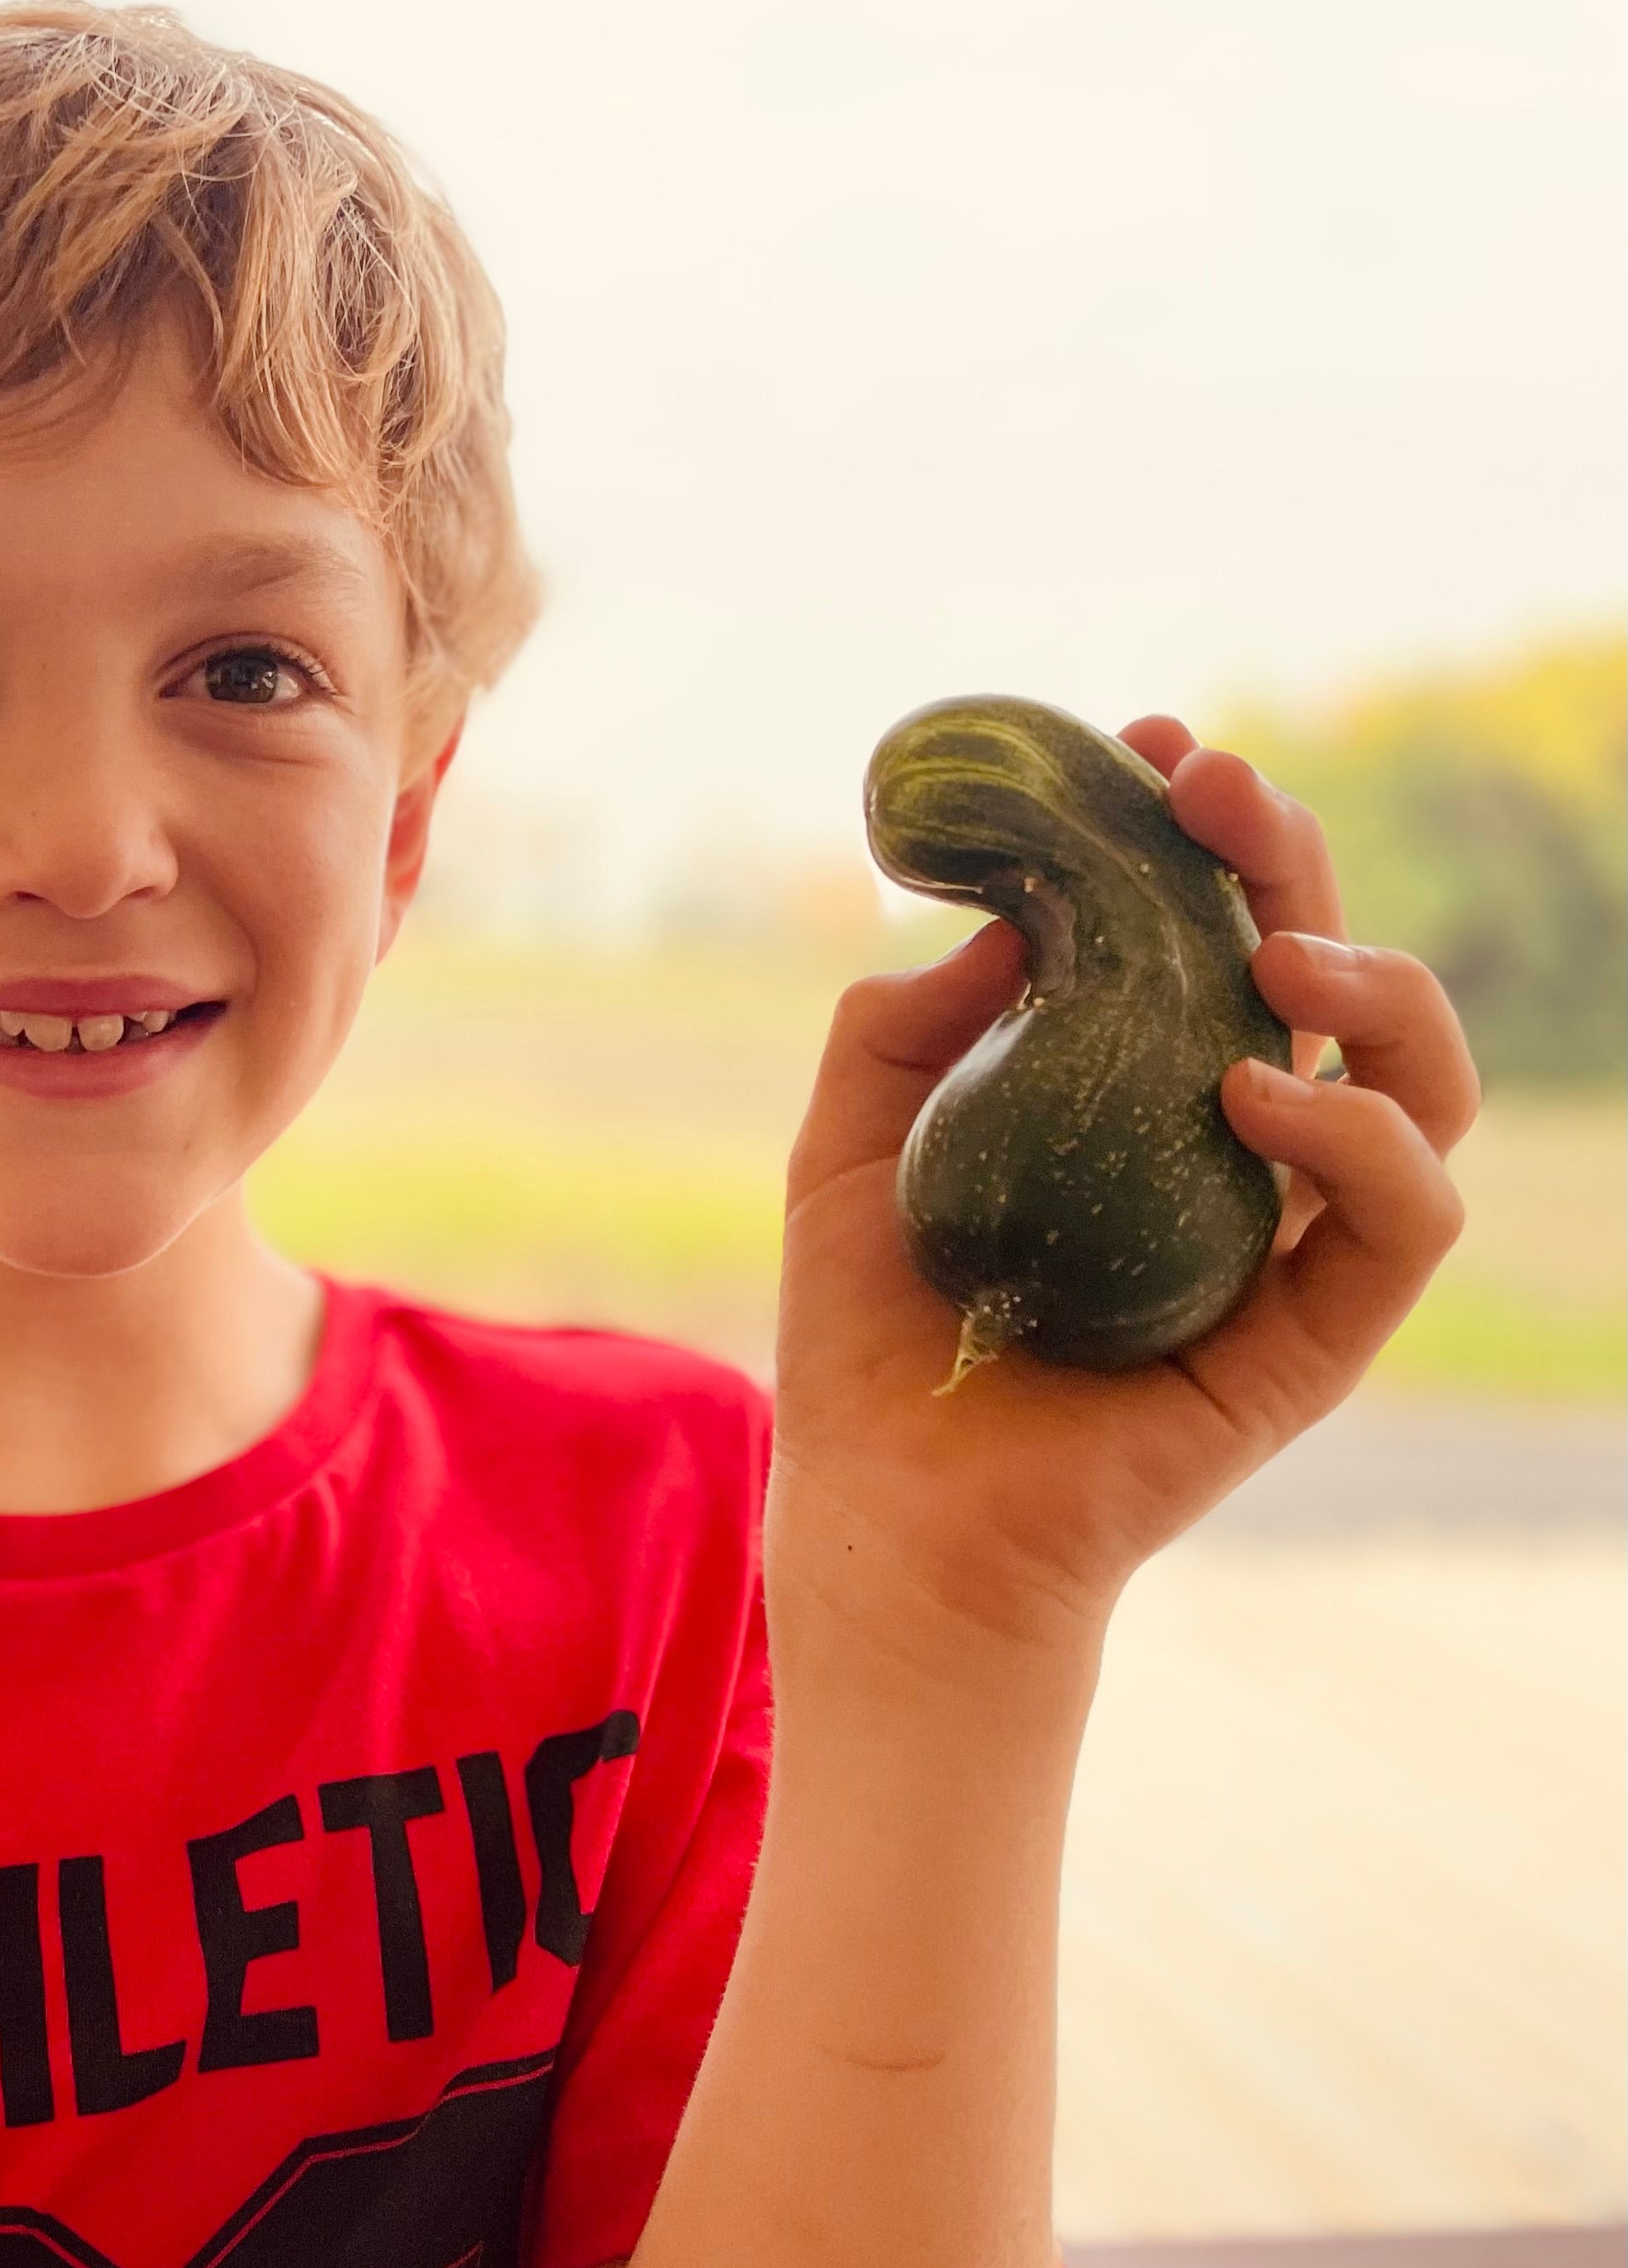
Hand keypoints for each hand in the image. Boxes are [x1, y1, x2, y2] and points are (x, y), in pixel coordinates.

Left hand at [769, 717, 1478, 1656]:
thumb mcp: (849, 1145)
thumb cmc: (868, 1338)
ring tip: (1270, 947)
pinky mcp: (1314, 1341)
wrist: (879, 1517)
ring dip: (1375, 978)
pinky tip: (1250, 1087)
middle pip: (1329, 976)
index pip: (1216, 940)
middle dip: (1288, 858)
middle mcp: (1238, 1157)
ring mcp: (1287, 1244)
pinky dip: (1354, 1133)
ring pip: (1418, 1078)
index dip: (1205, 836)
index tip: (1151, 750)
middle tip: (1212, 790)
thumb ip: (904, 1027)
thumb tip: (1009, 919)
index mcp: (1145, 1101)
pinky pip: (1399, 1219)